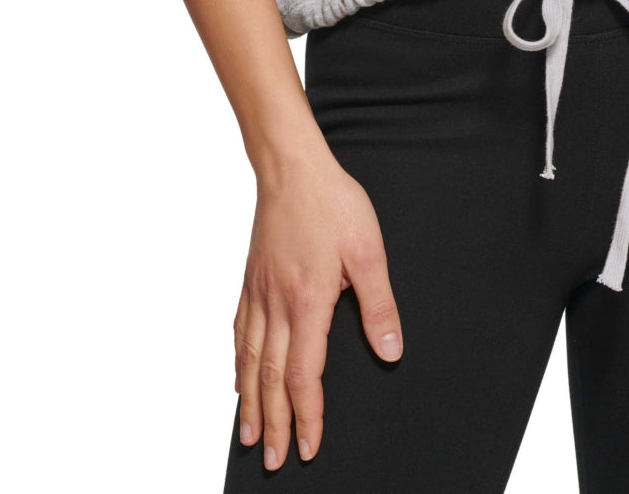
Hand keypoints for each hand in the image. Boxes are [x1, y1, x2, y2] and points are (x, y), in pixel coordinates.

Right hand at [233, 148, 403, 469]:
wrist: (291, 167)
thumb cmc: (332, 203)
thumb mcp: (369, 251)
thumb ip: (379, 305)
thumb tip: (391, 352)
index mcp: (308, 302)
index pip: (305, 374)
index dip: (307, 415)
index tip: (309, 446)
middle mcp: (277, 305)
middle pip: (272, 378)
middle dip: (274, 423)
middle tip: (274, 460)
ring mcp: (258, 293)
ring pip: (250, 360)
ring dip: (250, 402)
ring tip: (249, 436)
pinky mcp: (250, 279)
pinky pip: (239, 332)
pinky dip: (238, 362)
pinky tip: (238, 377)